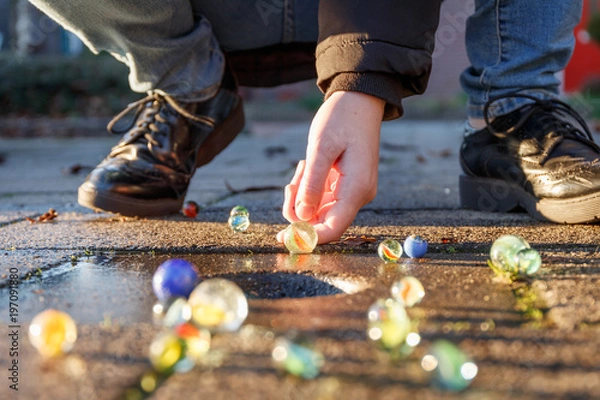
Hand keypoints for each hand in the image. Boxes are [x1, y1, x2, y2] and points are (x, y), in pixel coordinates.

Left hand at [277, 91, 383, 243]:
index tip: (283, 237)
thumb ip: (311, 184)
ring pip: (319, 210)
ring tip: (302, 167)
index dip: (308, 237)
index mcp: (356, 188)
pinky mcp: (347, 186)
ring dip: (302, 196)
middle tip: (290, 185)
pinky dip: (308, 188)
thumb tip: (301, 217)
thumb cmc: (341, 119)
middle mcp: (358, 195)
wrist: (359, 101)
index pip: (333, 228)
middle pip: (323, 221)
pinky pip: (322, 199)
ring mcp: (353, 192)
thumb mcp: (321, 148)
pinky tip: (307, 167)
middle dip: (299, 210)